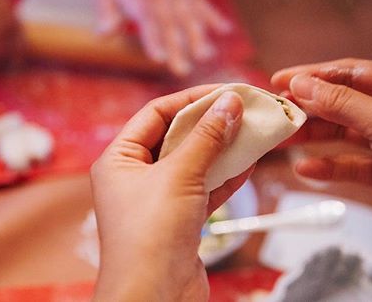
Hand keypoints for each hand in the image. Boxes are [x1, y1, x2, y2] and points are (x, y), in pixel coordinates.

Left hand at [91, 85, 251, 300]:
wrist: (154, 299)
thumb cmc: (150, 236)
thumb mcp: (179, 176)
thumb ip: (206, 138)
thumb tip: (229, 102)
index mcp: (119, 159)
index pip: (155, 114)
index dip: (191, 99)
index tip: (225, 90)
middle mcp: (134, 176)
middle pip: (176, 136)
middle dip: (210, 122)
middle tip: (243, 108)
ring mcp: (157, 199)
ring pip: (194, 162)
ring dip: (223, 147)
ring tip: (252, 129)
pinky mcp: (179, 220)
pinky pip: (204, 188)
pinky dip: (226, 175)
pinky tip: (249, 160)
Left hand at [95, 0, 230, 75]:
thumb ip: (106, 10)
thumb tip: (106, 34)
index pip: (148, 22)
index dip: (154, 40)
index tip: (158, 58)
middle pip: (171, 26)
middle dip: (178, 48)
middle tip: (182, 71)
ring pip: (191, 17)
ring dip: (199, 36)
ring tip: (206, 56)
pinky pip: (203, 4)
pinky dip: (214, 16)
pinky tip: (226, 30)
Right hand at [272, 58, 371, 253]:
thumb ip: (340, 103)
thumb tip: (304, 84)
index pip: (345, 74)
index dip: (311, 76)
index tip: (280, 81)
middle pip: (338, 103)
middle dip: (306, 107)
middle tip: (276, 112)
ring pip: (339, 133)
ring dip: (310, 136)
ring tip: (283, 138)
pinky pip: (347, 165)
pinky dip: (326, 167)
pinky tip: (306, 168)